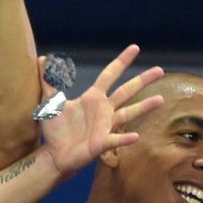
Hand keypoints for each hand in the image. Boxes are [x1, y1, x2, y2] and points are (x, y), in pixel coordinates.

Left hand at [39, 45, 164, 175]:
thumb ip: (48, 81)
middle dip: (142, 81)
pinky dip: (125, 138)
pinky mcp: (102, 143)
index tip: (135, 48)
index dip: (121, 61)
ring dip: (144, 107)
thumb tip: (43, 59)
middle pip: (126, 91)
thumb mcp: (49, 103)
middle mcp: (104, 109)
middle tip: (160, 70)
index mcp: (93, 98)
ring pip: (128, 113)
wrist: (55, 154)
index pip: (109, 75)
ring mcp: (106, 126)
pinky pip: (116, 139)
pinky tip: (135, 136)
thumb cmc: (56, 128)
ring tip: (160, 100)